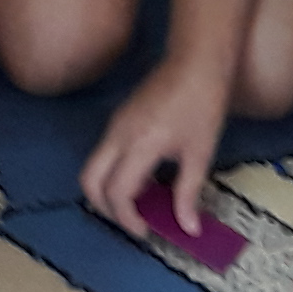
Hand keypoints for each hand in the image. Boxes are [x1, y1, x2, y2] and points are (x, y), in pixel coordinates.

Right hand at [79, 61, 228, 241]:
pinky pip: (106, 154)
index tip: (146, 230)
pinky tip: (147, 177)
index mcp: (140, 144)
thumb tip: (188, 228)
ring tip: (143, 200)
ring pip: (94, 167)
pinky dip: (116, 173)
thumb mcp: (200, 153)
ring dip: (110, 190)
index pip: (117, 192)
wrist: (196, 61)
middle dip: (105, 208)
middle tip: (133, 220)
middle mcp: (118, 135)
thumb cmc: (203, 104)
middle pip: (90, 181)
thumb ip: (188, 193)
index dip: (127, 218)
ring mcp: (115, 125)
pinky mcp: (118, 120)